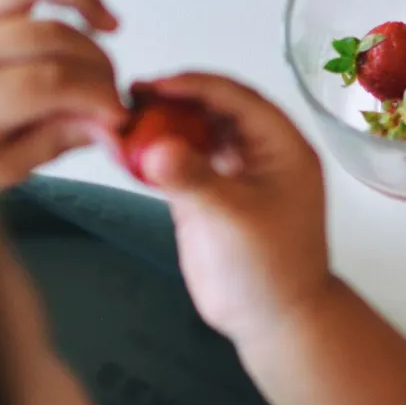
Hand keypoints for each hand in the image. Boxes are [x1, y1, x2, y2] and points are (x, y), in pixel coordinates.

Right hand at [131, 73, 332, 345]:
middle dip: (174, 100)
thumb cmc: (271, 270)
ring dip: (162, 123)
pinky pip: (181, 159)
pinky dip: (156, 152)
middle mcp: (259, 152)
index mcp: (283, 147)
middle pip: (213, 108)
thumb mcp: (234, 220)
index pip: (238, 99)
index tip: (157, 85)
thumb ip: (194, 180)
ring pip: (195, 131)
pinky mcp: (208, 192)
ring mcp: (232, 171)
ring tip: (122, 117)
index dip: (197, 85)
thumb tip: (155, 146)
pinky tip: (127, 147)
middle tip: (131, 96)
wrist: (272, 319)